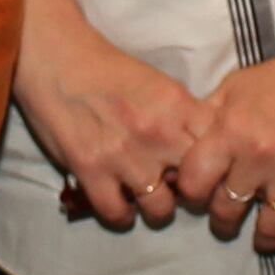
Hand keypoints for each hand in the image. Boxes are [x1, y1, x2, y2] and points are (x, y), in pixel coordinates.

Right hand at [17, 19, 203, 231]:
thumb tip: (202, 150)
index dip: (216, 165)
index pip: (217, 149)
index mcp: (177, 106)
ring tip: (149, 199)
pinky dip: (121, 215)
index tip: (207, 171)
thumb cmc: (107, 70)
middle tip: (179, 189)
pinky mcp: (91, 170)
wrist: (57, 59)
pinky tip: (120, 205)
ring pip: (160, 208)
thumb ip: (183, 117)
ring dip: (156, 208)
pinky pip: (117, 213)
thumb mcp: (159, 85)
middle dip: (191, 192)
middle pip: (196, 184)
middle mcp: (157, 133)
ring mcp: (124, 155)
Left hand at [173, 0, 274, 256]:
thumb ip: (206, 119)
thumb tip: (181, 148)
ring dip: (263, 239)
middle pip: (228, 209)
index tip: (199, 198)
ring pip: (269, 226)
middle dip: (224, 221)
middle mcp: (258, 154)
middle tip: (227, 222)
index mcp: (229, 130)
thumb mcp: (233, 89)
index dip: (192, 195)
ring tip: (261, 241)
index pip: (195, 182)